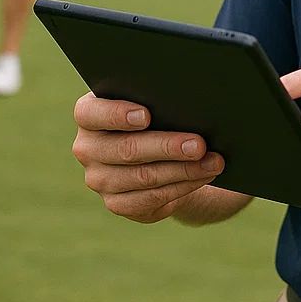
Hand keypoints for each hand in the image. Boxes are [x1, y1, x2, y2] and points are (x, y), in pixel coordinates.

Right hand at [72, 92, 224, 222]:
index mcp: (88, 115)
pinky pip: (152, 198)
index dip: (117, 114)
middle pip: (126, 149)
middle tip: (199, 144)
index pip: (91, 113)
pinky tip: (203, 176)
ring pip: (144, 177)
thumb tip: (188, 103)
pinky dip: (183, 186)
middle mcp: (87, 148)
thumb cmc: (156, 114)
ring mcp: (99, 179)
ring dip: (184, 170)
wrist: (156, 152)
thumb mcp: (152, 101)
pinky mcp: (117, 203)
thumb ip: (157, 99)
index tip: (146, 116)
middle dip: (167, 146)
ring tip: (213, 161)